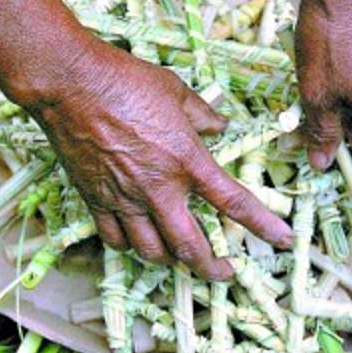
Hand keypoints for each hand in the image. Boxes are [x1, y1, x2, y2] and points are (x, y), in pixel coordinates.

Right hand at [18, 39, 293, 279]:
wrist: (70, 83)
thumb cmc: (124, 80)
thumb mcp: (176, 91)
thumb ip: (203, 115)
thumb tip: (219, 127)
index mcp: (187, 161)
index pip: (234, 202)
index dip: (263, 225)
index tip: (281, 240)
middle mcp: (159, 189)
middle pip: (191, 248)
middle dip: (212, 269)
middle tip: (224, 272)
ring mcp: (125, 199)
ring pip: (152, 252)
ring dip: (171, 260)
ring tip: (180, 256)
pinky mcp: (95, 200)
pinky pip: (116, 240)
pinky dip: (130, 247)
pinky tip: (138, 241)